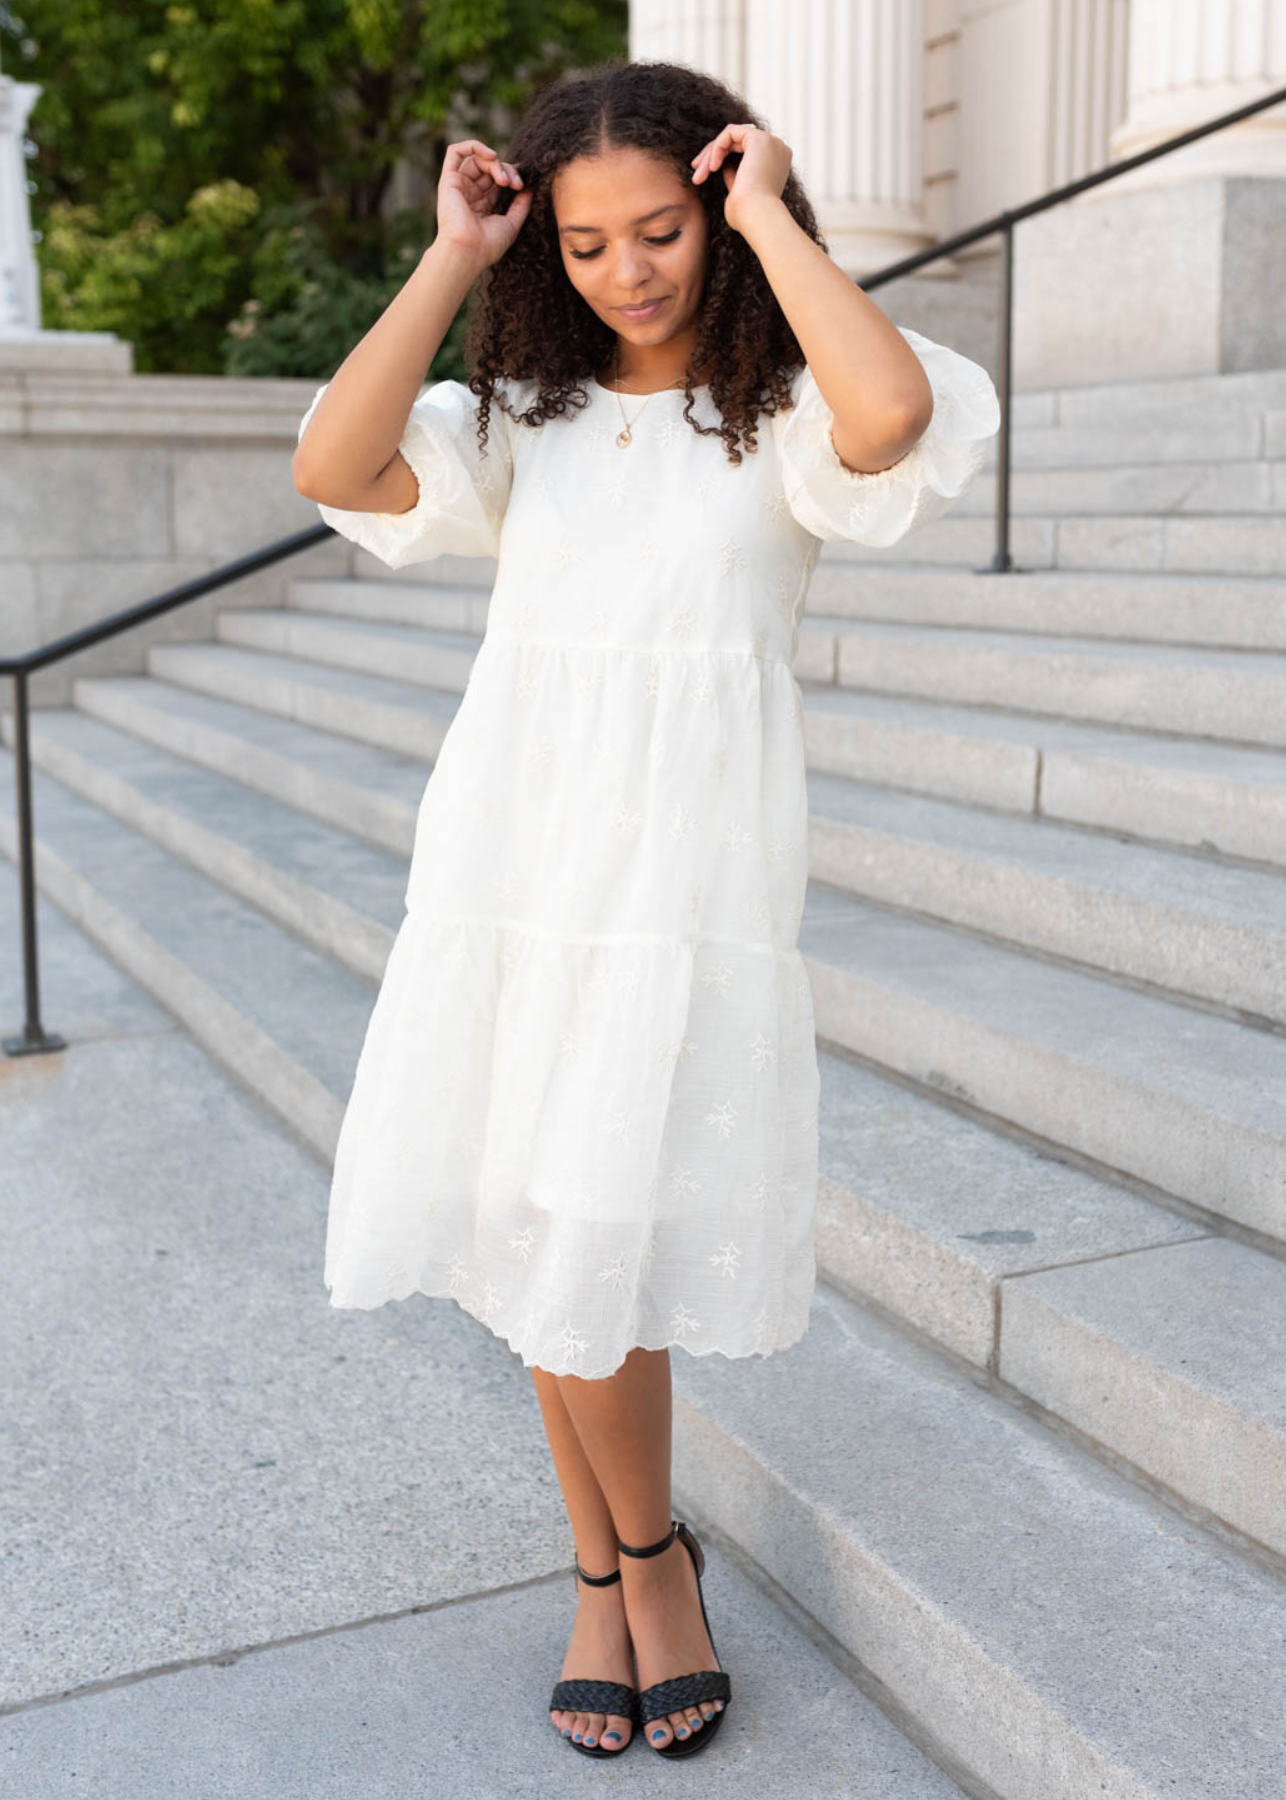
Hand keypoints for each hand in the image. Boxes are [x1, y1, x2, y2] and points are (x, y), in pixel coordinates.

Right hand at [434, 138, 532, 269]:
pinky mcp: (448, 180)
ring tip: (504, 180)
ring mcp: (458, 186)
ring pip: (477, 160)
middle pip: (489, 168)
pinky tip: (490, 155)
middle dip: (506, 170)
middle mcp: (469, 194)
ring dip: (495, 163)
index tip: (522, 186)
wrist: (468, 251)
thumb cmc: (488, 245)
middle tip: (515, 184)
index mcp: (481, 205)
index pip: (497, 180)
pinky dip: (473, 146)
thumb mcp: (511, 224)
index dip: (511, 176)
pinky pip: (455, 152)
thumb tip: (529, 189)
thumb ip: (520, 206)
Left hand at [690, 124, 790, 233]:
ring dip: (711, 154)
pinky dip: (717, 148)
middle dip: (711, 155)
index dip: (721, 159)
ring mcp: (770, 141)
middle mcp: (776, 150)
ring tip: (699, 175)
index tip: (701, 175)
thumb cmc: (748, 217)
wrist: (757, 217)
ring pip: (730, 137)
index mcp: (775, 163)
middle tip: (695, 171)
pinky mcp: (759, 137)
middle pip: (736, 143)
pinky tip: (712, 167)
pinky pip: (730, 133)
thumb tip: (726, 169)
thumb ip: (735, 179)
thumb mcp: (740, 195)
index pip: (743, 152)